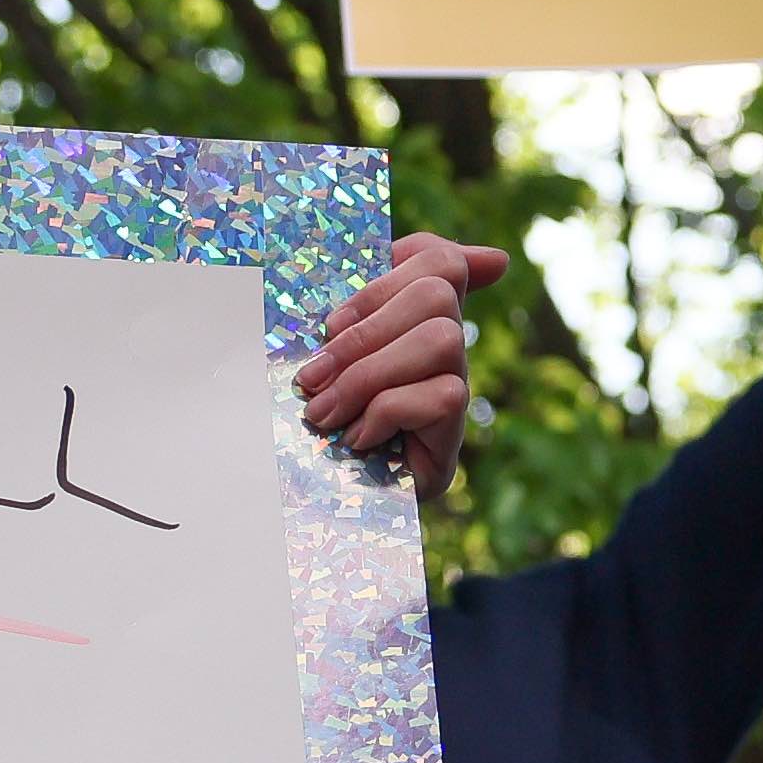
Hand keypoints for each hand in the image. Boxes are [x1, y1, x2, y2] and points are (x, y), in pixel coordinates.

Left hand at [298, 230, 510, 500]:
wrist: (308, 503)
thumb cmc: (308, 417)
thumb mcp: (320, 351)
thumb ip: (348, 303)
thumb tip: (418, 263)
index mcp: (407, 317)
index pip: (437, 259)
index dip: (394, 269)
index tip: (332, 320)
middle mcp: (441, 347)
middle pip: (438, 293)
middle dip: (365, 330)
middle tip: (311, 376)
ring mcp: (454, 389)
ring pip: (444, 340)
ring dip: (370, 374)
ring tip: (323, 411)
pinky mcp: (454, 435)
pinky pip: (442, 395)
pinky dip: (387, 412)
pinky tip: (356, 438)